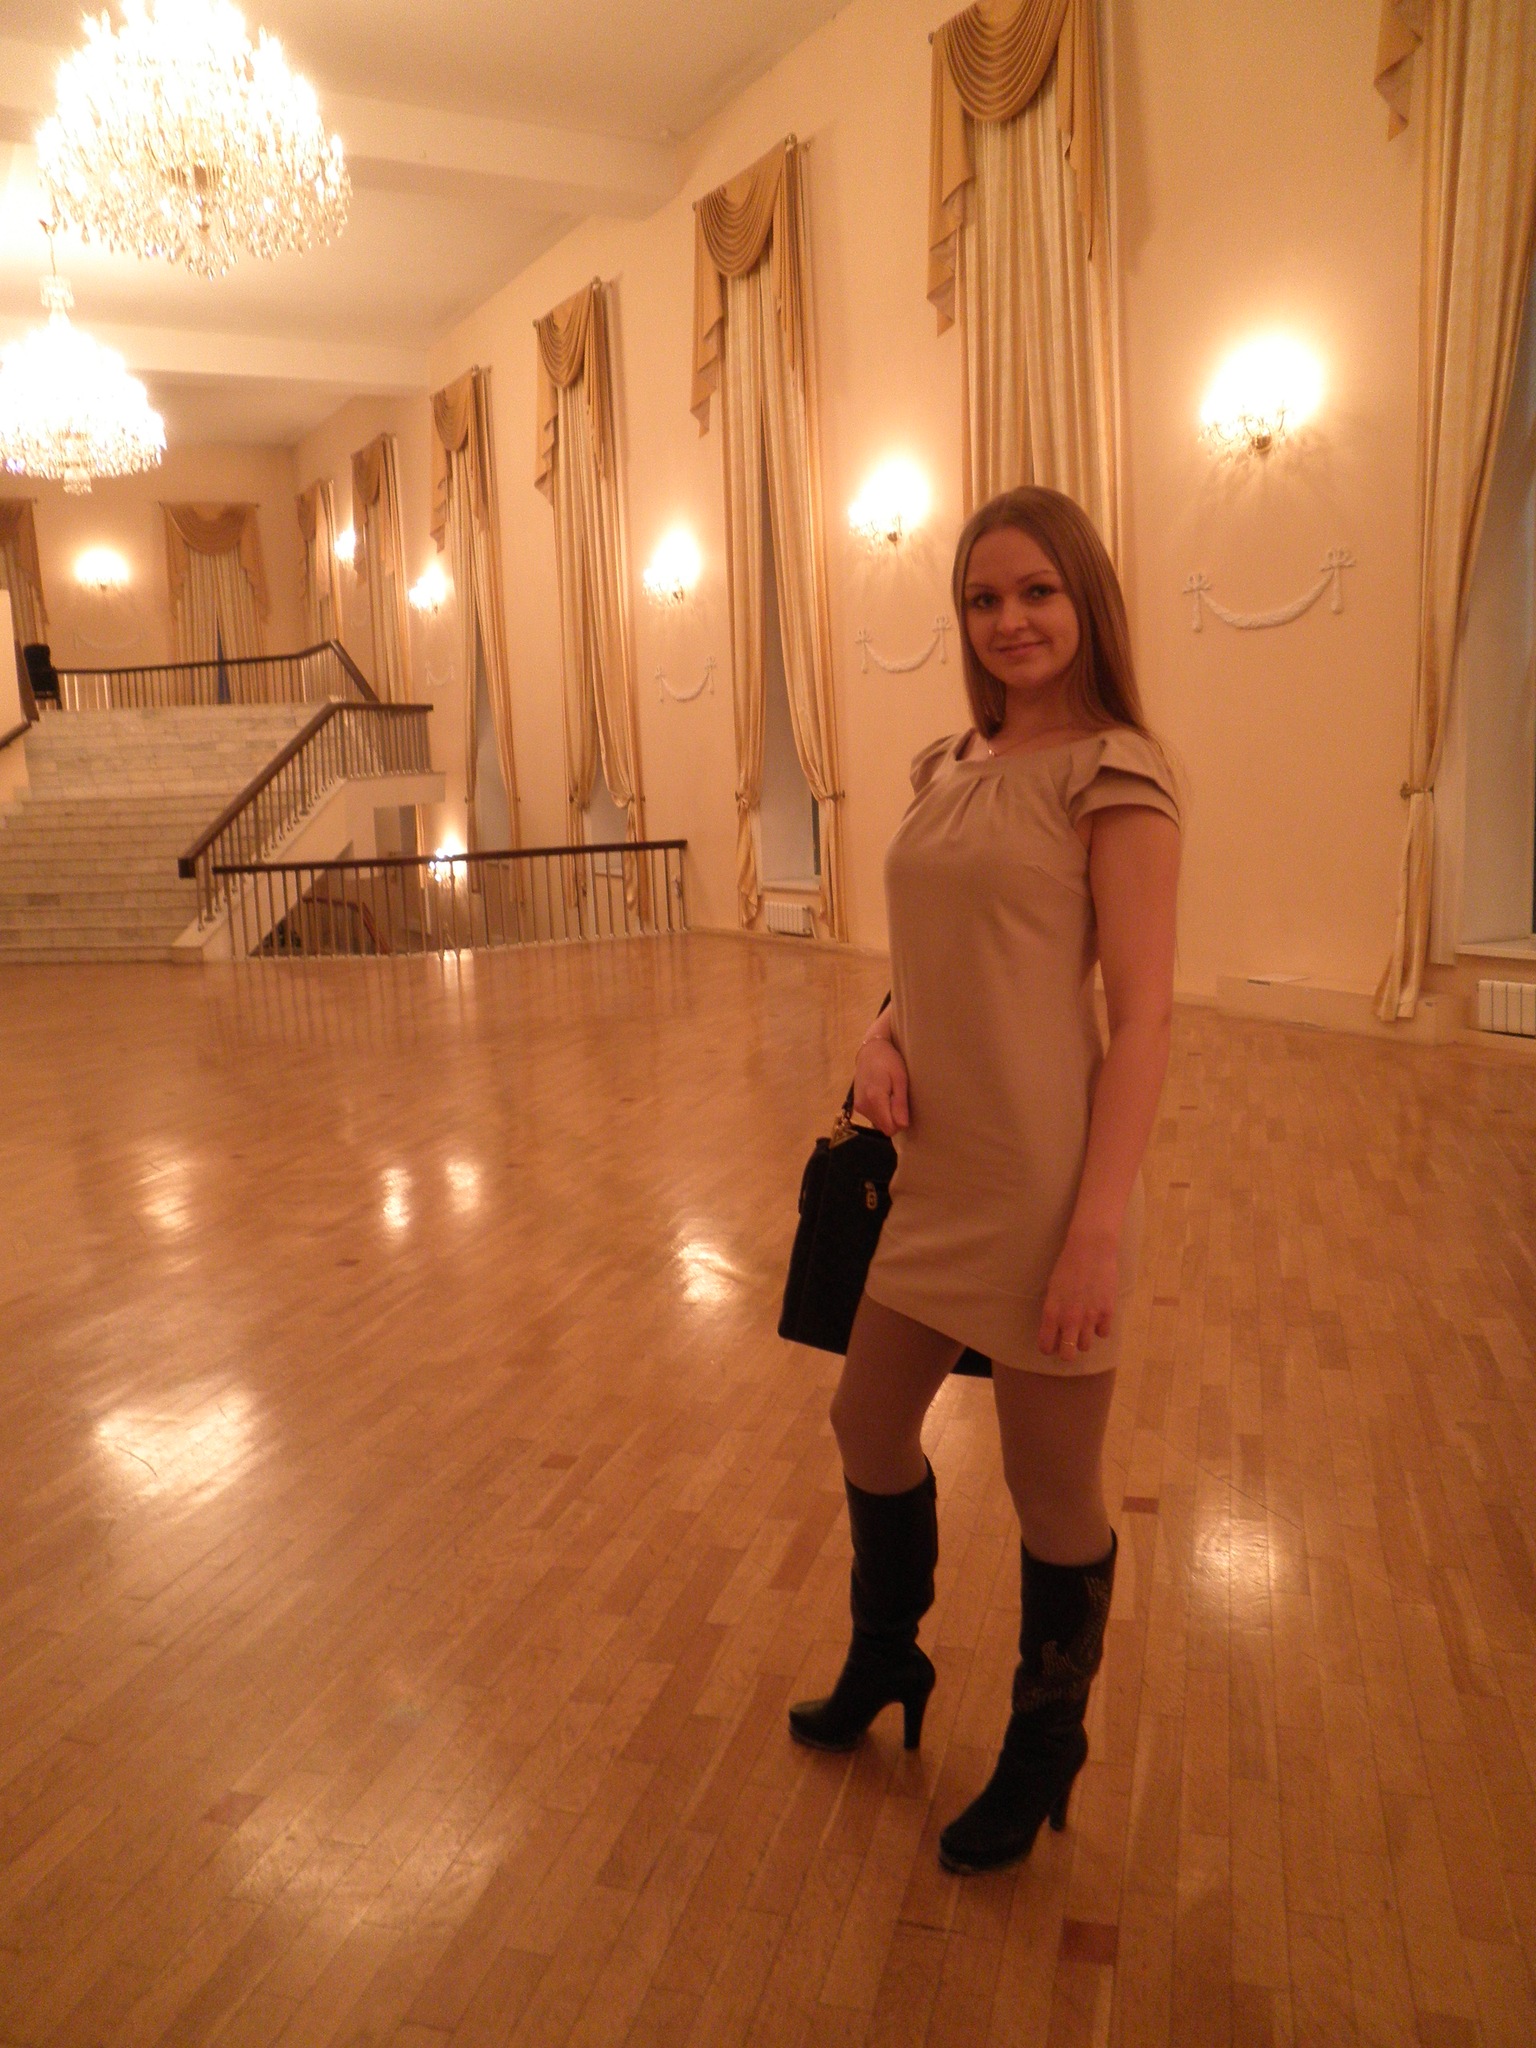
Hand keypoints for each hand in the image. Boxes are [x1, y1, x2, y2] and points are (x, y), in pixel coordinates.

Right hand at [852, 1037, 909, 1135]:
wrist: (870, 1051)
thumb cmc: (889, 1061)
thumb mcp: (900, 1079)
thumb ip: (900, 1103)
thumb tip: (903, 1125)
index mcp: (875, 1100)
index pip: (890, 1128)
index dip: (900, 1122)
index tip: (903, 1106)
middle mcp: (864, 1106)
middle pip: (884, 1128)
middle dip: (894, 1118)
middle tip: (897, 1097)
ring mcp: (858, 1107)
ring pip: (879, 1123)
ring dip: (887, 1115)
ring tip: (890, 1095)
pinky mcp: (857, 1105)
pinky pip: (873, 1117)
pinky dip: (880, 1111)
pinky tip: (883, 1096)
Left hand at [1037, 1226, 1118, 1361]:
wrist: (1091, 1249)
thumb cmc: (1067, 1266)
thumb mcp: (1053, 1289)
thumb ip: (1054, 1311)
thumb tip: (1055, 1329)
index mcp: (1052, 1312)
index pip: (1046, 1346)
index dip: (1048, 1347)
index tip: (1051, 1343)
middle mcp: (1070, 1319)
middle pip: (1067, 1355)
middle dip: (1066, 1352)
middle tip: (1067, 1341)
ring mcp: (1090, 1318)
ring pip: (1085, 1347)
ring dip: (1083, 1339)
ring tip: (1083, 1326)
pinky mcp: (1107, 1313)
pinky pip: (1103, 1334)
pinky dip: (1100, 1328)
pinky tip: (1098, 1317)